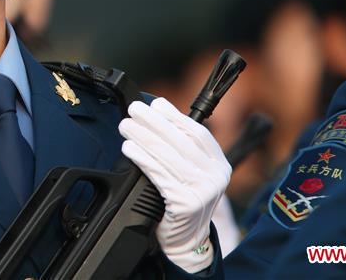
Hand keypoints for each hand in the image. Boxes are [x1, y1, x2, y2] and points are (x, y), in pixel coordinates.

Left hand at [118, 98, 230, 272]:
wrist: (186, 242)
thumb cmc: (182, 203)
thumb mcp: (190, 174)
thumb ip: (181, 150)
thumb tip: (154, 118)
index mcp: (219, 164)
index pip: (199, 134)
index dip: (176, 117)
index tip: (156, 104)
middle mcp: (216, 175)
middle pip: (181, 141)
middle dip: (155, 122)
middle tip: (134, 110)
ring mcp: (203, 190)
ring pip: (168, 156)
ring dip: (143, 137)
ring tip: (126, 126)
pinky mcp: (186, 202)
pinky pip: (160, 174)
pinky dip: (142, 158)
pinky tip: (129, 149)